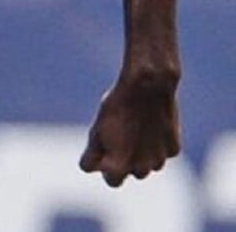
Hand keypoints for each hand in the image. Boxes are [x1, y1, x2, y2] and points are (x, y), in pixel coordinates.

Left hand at [79, 68, 180, 186]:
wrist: (148, 86)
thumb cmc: (117, 107)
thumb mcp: (97, 130)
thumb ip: (92, 154)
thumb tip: (90, 168)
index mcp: (119, 167)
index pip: (111, 179)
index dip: (105, 163)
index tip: (103, 145)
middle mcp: (142, 169)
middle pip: (130, 172)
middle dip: (124, 158)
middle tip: (119, 134)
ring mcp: (160, 159)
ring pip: (147, 163)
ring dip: (140, 152)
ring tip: (134, 126)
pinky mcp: (174, 149)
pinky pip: (161, 151)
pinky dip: (156, 142)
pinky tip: (151, 123)